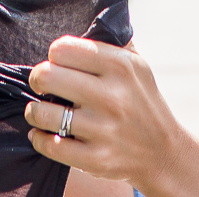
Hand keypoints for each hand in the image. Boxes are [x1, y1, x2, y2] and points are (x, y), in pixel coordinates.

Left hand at [25, 36, 182, 190]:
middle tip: (42, 86)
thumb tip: (80, 35)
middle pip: (46, 77)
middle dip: (37, 80)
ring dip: (34, 112)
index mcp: (120, 67)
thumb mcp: (137, 66)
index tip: (57, 66)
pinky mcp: (96, 159)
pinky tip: (43, 135)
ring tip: (39, 112)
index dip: (54, 57)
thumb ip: (110, 46)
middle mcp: (112, 97)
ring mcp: (104, 130)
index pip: (62, 49)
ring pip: (42, 113)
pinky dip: (39, 139)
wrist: (164, 153)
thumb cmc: (142, 103)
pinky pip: (50, 145)